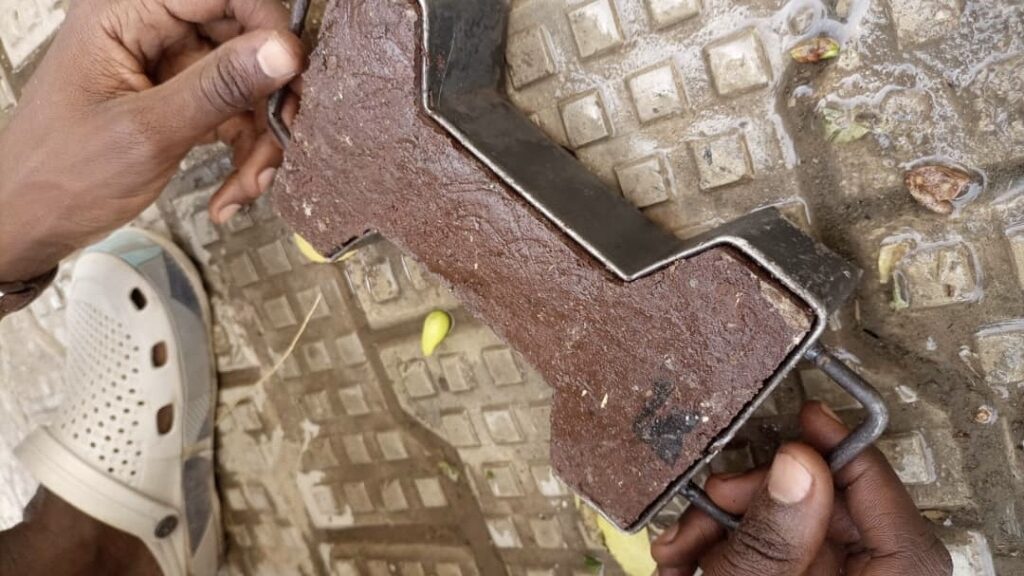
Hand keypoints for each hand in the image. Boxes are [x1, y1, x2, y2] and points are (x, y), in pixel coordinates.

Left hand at [0, 0, 304, 282]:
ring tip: (249, 185)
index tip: (291, 73)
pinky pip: (232, 116)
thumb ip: (218, 87)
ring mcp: (165, 67)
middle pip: (240, 40)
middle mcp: (148, 31)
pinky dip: (243, 155)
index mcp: (124, 13)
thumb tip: (281, 50)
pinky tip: (233, 192)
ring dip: (259, 141)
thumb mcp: (149, 132)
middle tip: (283, 138)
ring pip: (244, 86)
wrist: (30, 224)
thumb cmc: (60, 176)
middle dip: (267, 99)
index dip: (266, 27)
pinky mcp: (177, 100)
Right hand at [651, 402, 952, 575]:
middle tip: (718, 494)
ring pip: (782, 535)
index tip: (809, 417)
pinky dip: (717, 552)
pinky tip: (684, 559)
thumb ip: (777, 532)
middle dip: (757, 497)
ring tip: (683, 543)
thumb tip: (799, 463)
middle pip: (825, 517)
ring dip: (722, 526)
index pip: (888, 512)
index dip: (848, 455)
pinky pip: (759, 560)